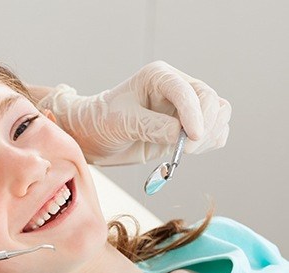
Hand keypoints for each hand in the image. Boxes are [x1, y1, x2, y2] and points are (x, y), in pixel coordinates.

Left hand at [38, 60, 231, 164]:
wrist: (96, 137)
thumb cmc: (103, 121)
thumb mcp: (122, 122)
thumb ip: (150, 126)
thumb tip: (180, 135)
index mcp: (158, 77)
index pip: (187, 90)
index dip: (194, 113)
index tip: (191, 137)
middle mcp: (177, 87)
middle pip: (211, 100)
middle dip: (204, 126)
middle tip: (186, 149)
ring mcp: (185, 107)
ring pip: (219, 114)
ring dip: (210, 135)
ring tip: (184, 150)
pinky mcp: (189, 126)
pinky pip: (215, 131)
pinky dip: (210, 143)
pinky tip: (187, 150)